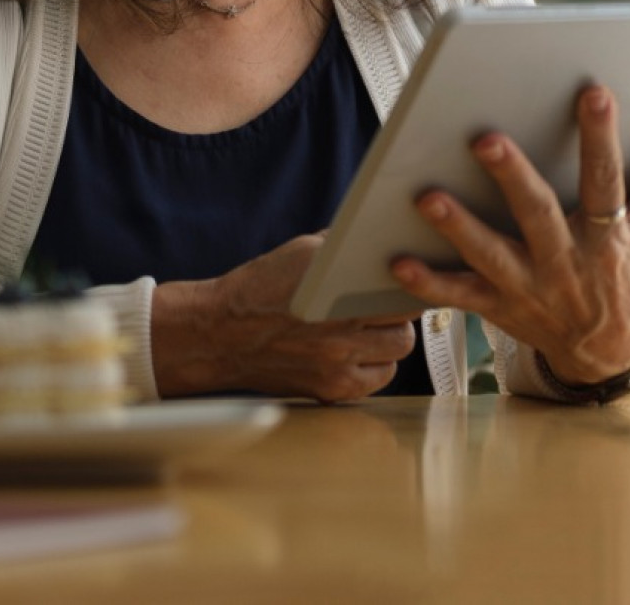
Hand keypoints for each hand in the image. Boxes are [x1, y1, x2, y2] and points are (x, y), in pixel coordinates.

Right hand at [151, 234, 420, 401]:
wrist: (219, 335)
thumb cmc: (260, 288)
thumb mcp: (303, 252)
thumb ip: (345, 248)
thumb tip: (383, 242)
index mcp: (334, 279)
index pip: (402, 282)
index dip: (410, 281)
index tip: (409, 278)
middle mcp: (341, 320)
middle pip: (406, 318)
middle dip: (401, 309)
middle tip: (390, 303)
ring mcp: (339, 359)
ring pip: (399, 349)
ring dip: (391, 338)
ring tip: (375, 328)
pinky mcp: (332, 388)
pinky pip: (379, 379)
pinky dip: (375, 366)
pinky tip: (359, 352)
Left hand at [389, 86, 629, 384]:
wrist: (608, 352)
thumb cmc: (629, 272)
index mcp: (608, 235)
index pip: (609, 180)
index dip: (603, 138)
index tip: (594, 92)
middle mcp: (567, 261)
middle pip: (539, 214)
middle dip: (513, 178)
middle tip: (484, 138)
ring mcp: (530, 286)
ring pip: (492, 255)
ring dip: (459, 228)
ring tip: (426, 196)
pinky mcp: (499, 307)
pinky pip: (460, 297)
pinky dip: (428, 284)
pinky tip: (398, 261)